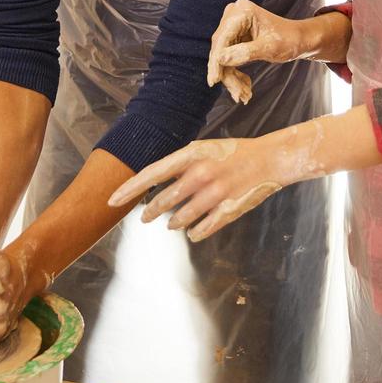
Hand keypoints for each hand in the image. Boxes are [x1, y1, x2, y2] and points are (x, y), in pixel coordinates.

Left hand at [107, 127, 327, 242]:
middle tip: (145, 217)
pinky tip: (193, 231)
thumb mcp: (203, 150)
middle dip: (151, 211)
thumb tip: (154, 182)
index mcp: (192, 155)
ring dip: (173, 223)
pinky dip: (195, 232)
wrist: (270, 159)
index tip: (111, 200)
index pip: (151, 174)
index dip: (129, 189)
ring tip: (172, 224)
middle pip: (163, 200)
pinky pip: (202, 229)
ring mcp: (215, 194)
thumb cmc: (233, 153)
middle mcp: (200, 174)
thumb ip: (180, 165)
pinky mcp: (228, 211)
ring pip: (181, 218)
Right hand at [207, 0, 315, 103]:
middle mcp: (234, 14)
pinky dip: (235, 73)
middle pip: (221, 49)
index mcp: (243, 11)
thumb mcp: (269, 48)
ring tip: (244, 95)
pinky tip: (245, 86)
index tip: (213, 81)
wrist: (299, 40)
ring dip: (232, 77)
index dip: (217, 61)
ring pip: (223, 56)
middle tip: (238, 95)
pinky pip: (228, 58)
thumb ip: (245, 52)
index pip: (223, 38)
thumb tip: (220, 59)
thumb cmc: (289, 40)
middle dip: (227, 73)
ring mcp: (233, 25)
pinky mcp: (234, 36)